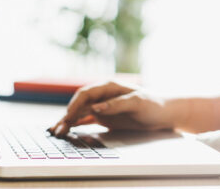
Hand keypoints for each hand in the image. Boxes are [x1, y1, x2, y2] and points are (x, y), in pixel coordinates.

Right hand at [49, 80, 176, 136]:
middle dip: (67, 115)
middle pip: (79, 103)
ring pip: (80, 112)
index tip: (68, 116)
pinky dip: (75, 125)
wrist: (163, 113)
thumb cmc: (153, 105)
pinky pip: (85, 119)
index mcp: (109, 87)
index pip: (86, 93)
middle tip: (58, 128)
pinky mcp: (103, 116)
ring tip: (57, 132)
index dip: (75, 104)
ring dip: (68, 121)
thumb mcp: (137, 103)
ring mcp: (102, 106)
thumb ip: (116, 104)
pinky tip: (65, 130)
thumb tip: (96, 107)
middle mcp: (102, 95)